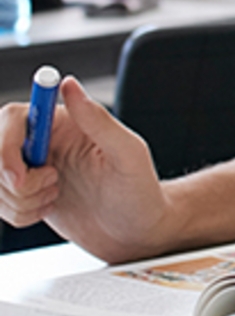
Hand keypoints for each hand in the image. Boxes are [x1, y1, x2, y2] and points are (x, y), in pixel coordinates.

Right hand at [0, 78, 170, 263]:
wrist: (134, 230)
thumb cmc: (140, 191)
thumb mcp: (128, 154)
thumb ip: (98, 120)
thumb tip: (69, 84)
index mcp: (64, 122)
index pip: (11, 118)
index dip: (5, 147)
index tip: (21, 175)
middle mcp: (42, 141)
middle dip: (12, 180)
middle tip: (51, 188)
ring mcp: (29, 167)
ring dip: (19, 200)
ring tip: (55, 197)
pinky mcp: (23, 192)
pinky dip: (17, 213)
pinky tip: (46, 209)